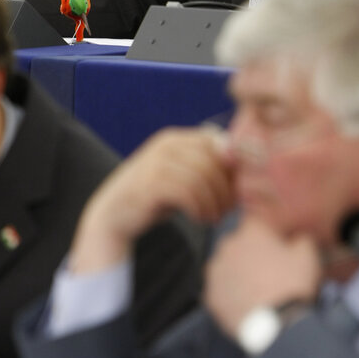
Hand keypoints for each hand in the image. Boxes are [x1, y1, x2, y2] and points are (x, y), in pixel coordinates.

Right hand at [70, 127, 235, 273]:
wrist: (113, 214)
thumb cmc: (156, 198)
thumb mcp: (182, 178)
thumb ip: (206, 169)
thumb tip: (245, 170)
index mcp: (176, 138)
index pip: (218, 142)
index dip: (233, 167)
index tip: (235, 191)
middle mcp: (166, 144)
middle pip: (213, 160)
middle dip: (226, 188)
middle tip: (227, 210)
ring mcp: (156, 162)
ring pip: (202, 177)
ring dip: (215, 202)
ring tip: (214, 218)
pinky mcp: (150, 183)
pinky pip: (187, 193)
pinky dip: (200, 209)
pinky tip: (200, 219)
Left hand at [203, 215, 320, 339]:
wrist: (276, 324)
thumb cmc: (292, 283)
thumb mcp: (307, 255)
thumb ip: (300, 239)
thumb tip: (297, 238)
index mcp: (250, 230)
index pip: (255, 222)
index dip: (266, 234)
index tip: (275, 246)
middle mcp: (228, 244)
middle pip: (238, 244)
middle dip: (250, 254)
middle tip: (267, 272)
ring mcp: (216, 270)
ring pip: (226, 267)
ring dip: (237, 274)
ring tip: (255, 291)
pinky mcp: (211, 295)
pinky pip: (220, 291)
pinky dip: (230, 296)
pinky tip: (244, 305)